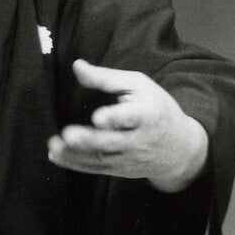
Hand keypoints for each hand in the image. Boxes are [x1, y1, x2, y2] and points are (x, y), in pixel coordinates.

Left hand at [47, 59, 208, 191]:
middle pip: (113, 142)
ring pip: (101, 159)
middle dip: (90, 140)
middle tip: (68, 135)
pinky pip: (96, 168)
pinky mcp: (120, 169)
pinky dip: (75, 164)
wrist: (180, 148)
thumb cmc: (155, 107)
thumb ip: (106, 77)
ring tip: (54, 147)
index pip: (132, 117)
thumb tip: (77, 65)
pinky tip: (56, 156)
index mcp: (148, 114)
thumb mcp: (138, 85)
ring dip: (75, 154)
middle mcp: (139, 140)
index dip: (116, 118)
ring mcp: (129, 158)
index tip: (98, 117)